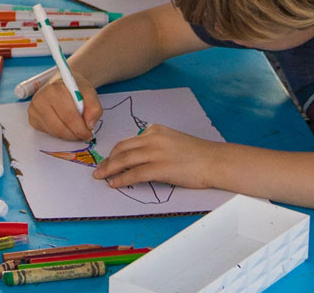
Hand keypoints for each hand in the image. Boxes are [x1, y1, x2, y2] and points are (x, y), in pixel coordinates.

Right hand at [28, 76, 100, 141]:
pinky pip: (48, 132)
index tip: (89, 134)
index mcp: (55, 90)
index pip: (69, 117)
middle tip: (84, 136)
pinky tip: (64, 124)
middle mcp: (41, 99)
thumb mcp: (89, 92)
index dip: (81, 129)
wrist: (62, 82)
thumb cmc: (75, 88)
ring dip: (68, 135)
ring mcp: (34, 109)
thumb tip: (90, 125)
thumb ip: (94, 107)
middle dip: (74, 135)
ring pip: (54, 132)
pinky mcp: (32, 118)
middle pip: (60, 127)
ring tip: (76, 130)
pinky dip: (59, 133)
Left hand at [93, 124, 221, 190]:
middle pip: (122, 148)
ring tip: (101, 177)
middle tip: (99, 169)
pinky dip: (121, 179)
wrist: (214, 161)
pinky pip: (134, 174)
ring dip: (110, 169)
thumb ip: (156, 144)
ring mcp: (156, 152)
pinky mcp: (160, 168)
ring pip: (125, 160)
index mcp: (155, 130)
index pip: (129, 140)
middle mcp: (153, 138)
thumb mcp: (172, 140)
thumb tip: (140, 156)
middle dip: (108, 160)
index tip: (108, 159)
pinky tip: (114, 183)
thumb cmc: (197, 154)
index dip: (115, 152)